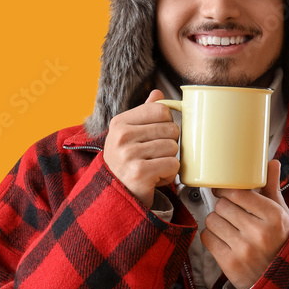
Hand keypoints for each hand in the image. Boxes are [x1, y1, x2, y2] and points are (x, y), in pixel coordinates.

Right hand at [103, 89, 179, 207]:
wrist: (115, 196)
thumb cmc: (126, 164)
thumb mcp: (129, 136)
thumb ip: (144, 113)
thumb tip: (158, 93)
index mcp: (120, 122)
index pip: (161, 110)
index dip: (167, 124)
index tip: (156, 137)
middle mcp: (122, 136)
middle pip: (171, 129)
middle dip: (169, 145)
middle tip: (154, 157)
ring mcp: (129, 154)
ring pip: (173, 148)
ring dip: (169, 162)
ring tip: (153, 168)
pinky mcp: (139, 173)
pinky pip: (173, 165)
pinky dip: (169, 175)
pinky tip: (155, 178)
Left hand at [201, 160, 288, 288]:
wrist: (282, 280)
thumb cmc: (279, 240)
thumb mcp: (281, 214)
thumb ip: (272, 188)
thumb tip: (271, 161)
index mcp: (274, 217)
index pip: (237, 192)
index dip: (225, 189)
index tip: (223, 191)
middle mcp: (259, 233)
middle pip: (222, 206)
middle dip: (223, 207)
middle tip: (229, 212)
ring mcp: (244, 250)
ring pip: (212, 221)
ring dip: (216, 222)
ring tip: (227, 227)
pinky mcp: (231, 264)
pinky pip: (207, 239)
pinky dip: (211, 237)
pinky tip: (223, 240)